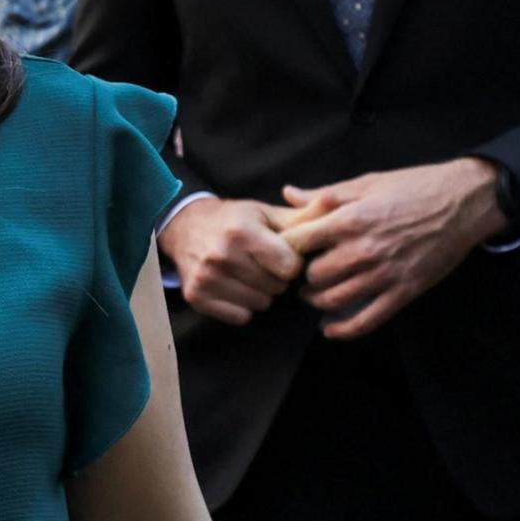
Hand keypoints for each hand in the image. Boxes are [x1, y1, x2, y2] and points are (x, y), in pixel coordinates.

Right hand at [159, 196, 301, 324]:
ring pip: (260, 304)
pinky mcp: (197, 297)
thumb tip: (334, 203)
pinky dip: (242, 306)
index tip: (281, 253)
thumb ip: (303, 216)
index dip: (291, 262)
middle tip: (261, 263)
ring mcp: (207, 278)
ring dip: (260, 293)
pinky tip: (234, 286)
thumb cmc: (234, 220)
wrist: (184, 226)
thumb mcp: (266, 213)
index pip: (289, 267)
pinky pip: (240, 316)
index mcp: (242, 231)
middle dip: (276, 277)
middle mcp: (222, 255)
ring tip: (247, 273)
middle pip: (276, 287)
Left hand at [276, 158, 505, 338]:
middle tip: (300, 275)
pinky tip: (330, 329)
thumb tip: (288, 194)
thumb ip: (326, 194)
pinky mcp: (403, 292)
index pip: (298, 242)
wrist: (463, 202)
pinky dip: (343, 330)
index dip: (284, 248)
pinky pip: (365, 321)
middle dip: (302, 276)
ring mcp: (383, 274)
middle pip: (313, 275)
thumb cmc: (414, 187)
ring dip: (317, 301)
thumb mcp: (367, 182)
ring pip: (333, 300)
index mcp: (350, 219)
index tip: (283, 250)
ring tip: (314, 294)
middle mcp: (363, 249)